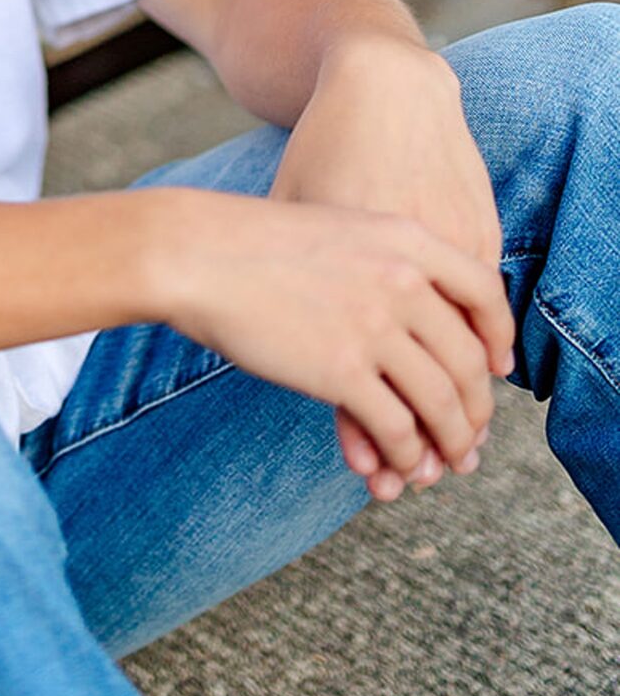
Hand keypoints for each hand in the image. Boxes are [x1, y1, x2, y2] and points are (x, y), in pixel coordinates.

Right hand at [269, 36, 509, 498]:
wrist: (196, 252)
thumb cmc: (252, 241)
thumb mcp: (337, 226)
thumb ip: (383, 260)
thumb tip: (411, 311)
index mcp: (405, 238)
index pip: (485, 291)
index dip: (499, 337)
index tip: (497, 370)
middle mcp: (403, 281)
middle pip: (468, 359)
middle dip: (476, 409)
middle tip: (472, 438)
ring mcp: (375, 327)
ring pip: (441, 402)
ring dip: (451, 443)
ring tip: (447, 465)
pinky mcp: (342, 371)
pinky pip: (397, 428)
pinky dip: (405, 457)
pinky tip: (397, 469)